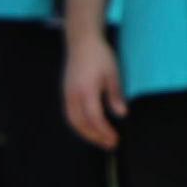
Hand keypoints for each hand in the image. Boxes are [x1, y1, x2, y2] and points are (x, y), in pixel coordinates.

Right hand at [64, 34, 124, 148]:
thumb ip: (115, 95)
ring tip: (100, 139)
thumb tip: (121, 114)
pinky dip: (79, 125)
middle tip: (110, 144)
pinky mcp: (66, 92)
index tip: (115, 139)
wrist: (81, 42)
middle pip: (80, 124)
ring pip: (72, 121)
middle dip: (95, 137)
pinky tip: (90, 127)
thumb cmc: (99, 56)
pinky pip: (70, 114)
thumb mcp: (113, 74)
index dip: (104, 131)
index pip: (94, 118)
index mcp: (86, 90)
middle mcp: (73, 94)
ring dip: (86, 133)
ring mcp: (67, 94)